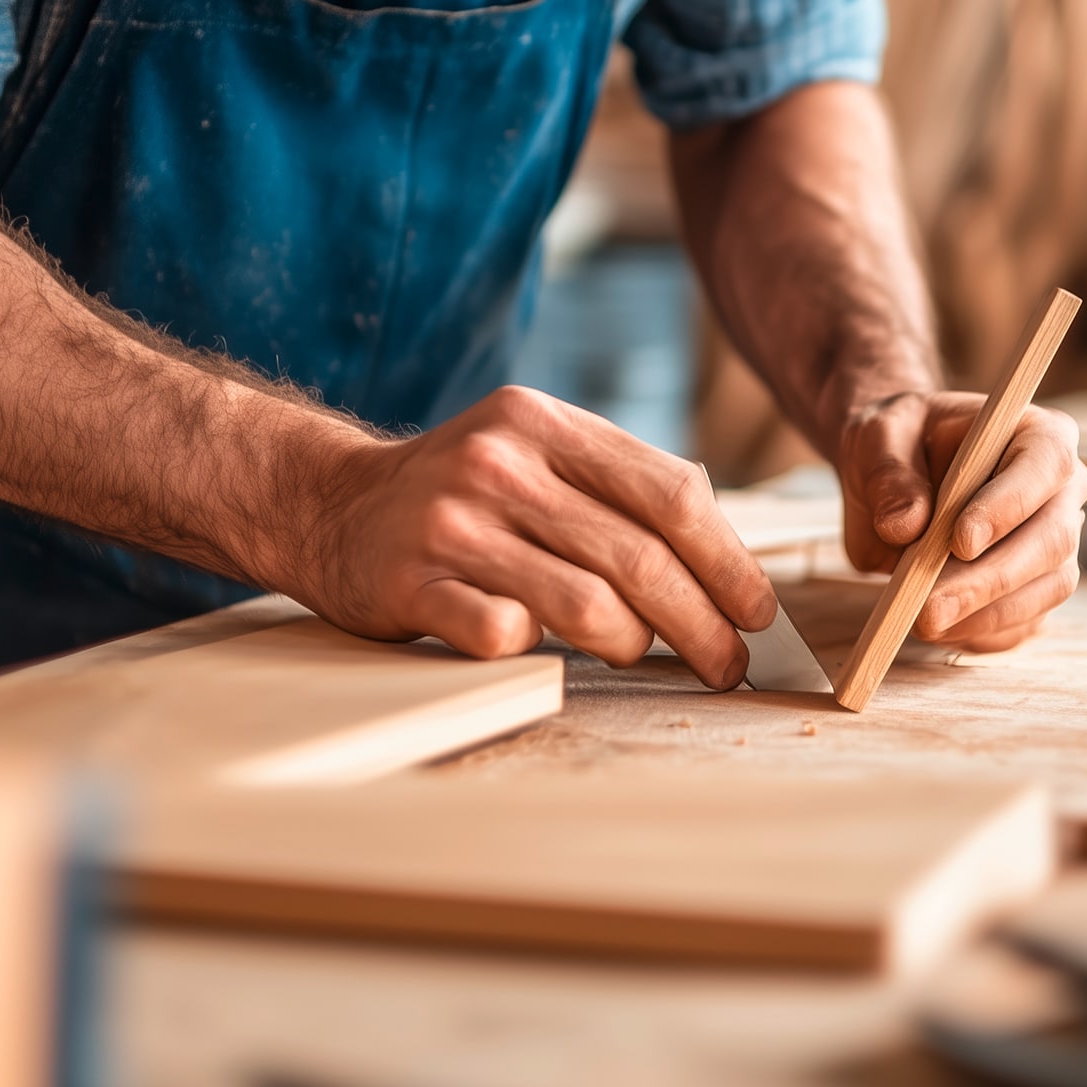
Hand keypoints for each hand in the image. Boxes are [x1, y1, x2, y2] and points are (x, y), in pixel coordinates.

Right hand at [272, 386, 775, 687]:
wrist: (329, 504)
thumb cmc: (460, 493)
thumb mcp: (534, 451)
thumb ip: (615, 481)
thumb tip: (723, 543)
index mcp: (543, 423)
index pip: (671, 492)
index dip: (729, 560)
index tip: (756, 609)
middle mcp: (500, 464)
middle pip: (640, 558)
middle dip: (703, 624)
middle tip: (728, 663)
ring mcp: (453, 525)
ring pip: (587, 606)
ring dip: (634, 644)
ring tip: (641, 654)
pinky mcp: (414, 585)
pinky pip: (506, 635)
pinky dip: (537, 651)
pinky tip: (539, 646)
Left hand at [836, 393, 1086, 651]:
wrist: (897, 475)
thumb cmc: (898, 444)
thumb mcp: (877, 438)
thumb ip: (888, 475)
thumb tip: (903, 524)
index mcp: (1036, 434)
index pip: (1045, 465)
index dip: (1010, 505)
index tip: (960, 542)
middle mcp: (1061, 489)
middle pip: (1052, 539)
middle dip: (990, 580)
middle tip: (930, 609)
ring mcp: (1057, 542)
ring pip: (1047, 588)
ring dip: (986, 614)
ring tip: (925, 622)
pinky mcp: (1038, 587)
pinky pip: (1027, 620)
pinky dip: (984, 631)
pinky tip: (943, 629)